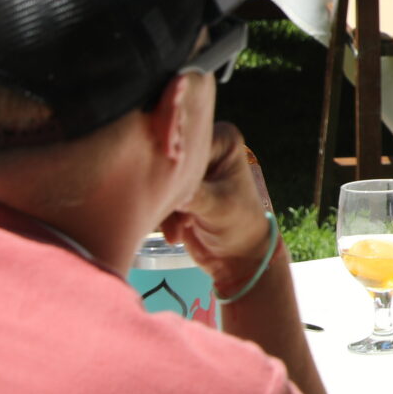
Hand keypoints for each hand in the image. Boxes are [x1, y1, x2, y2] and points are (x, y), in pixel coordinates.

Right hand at [159, 123, 277, 296]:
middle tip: (179, 214)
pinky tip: (176, 234)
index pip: (188, 140)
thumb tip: (168, 186)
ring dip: (165, 207)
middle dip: (168, 189)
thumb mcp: (219, 207)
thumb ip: (195, 194)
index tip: (168, 188)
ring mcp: (187, 166)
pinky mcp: (172, 186)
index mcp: (223, 139)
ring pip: (157, 177)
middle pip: (169, 157)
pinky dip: (161, 215)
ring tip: (184, 228)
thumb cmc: (239, 225)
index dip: (174, 162)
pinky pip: (153, 193)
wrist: (236, 254)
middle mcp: (203, 146)